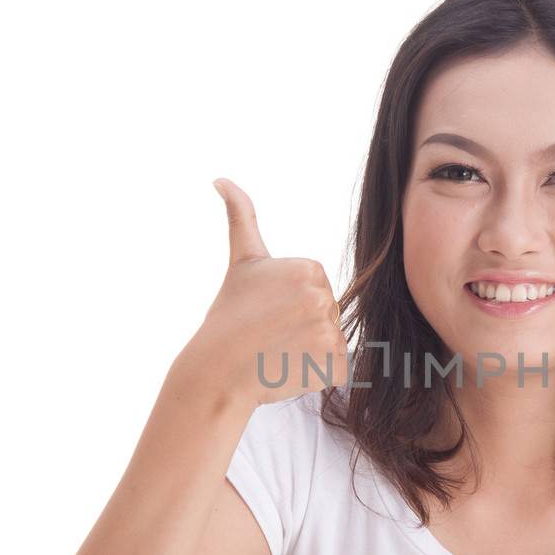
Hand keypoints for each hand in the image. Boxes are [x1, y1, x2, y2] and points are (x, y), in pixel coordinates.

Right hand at [170, 178, 348, 412]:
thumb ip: (241, 216)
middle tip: (270, 334)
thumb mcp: (242, 260)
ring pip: (330, 342)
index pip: (317, 290)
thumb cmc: (230, 315)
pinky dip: (316, 374)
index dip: (292, 305)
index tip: (268, 310)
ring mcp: (330, 333)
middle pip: (326, 315)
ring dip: (308, 351)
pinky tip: (289, 368)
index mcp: (310, 269)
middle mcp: (324, 297)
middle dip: (302, 327)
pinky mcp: (334, 365)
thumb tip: (221, 179)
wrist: (218, 368)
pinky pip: (336, 370)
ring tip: (277, 351)